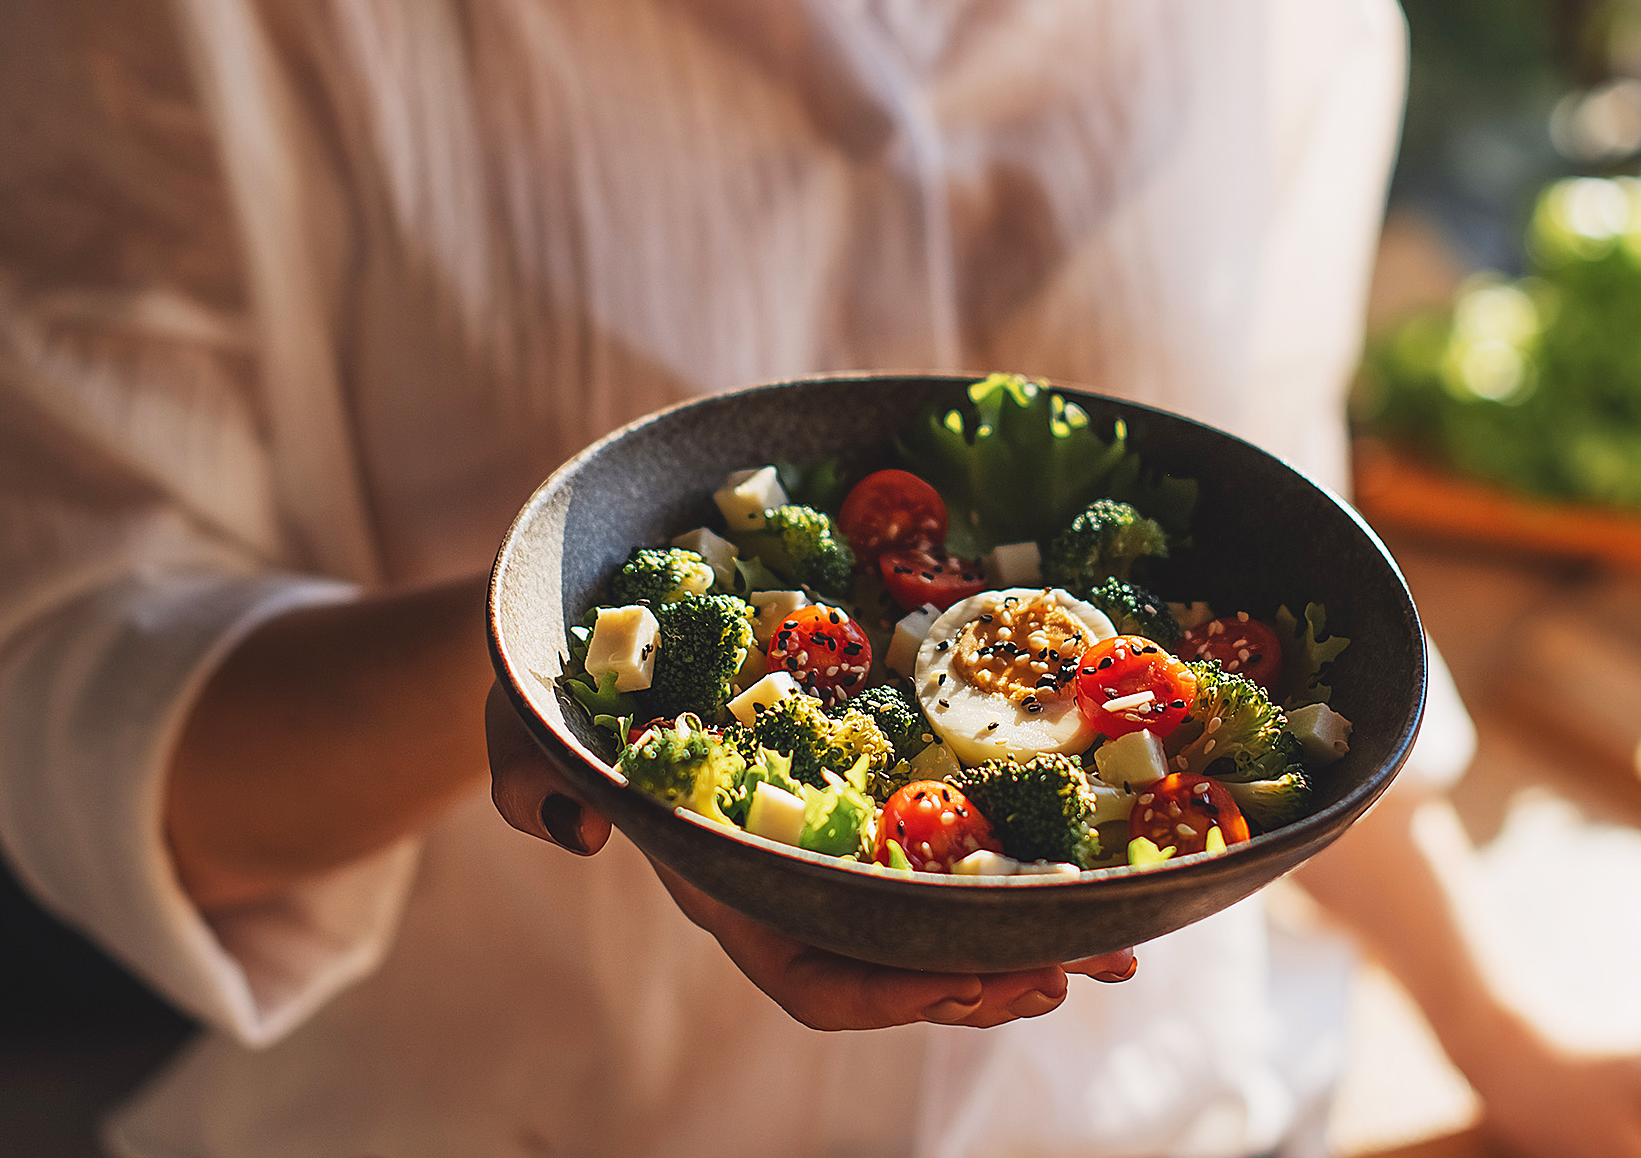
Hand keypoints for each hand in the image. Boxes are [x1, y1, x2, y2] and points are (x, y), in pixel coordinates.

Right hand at [482, 683, 1138, 1029]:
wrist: (603, 646)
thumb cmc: (561, 700)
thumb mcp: (525, 727)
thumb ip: (530, 777)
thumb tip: (569, 830)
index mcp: (727, 886)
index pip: (807, 977)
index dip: (887, 993)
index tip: (965, 975)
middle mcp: (797, 883)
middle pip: (906, 966)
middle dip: (991, 979)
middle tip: (1074, 970)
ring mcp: (845, 843)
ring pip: (952, 920)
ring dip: (1033, 940)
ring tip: (1116, 947)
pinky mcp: (884, 792)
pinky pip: (966, 848)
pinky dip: (1031, 869)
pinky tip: (1099, 871)